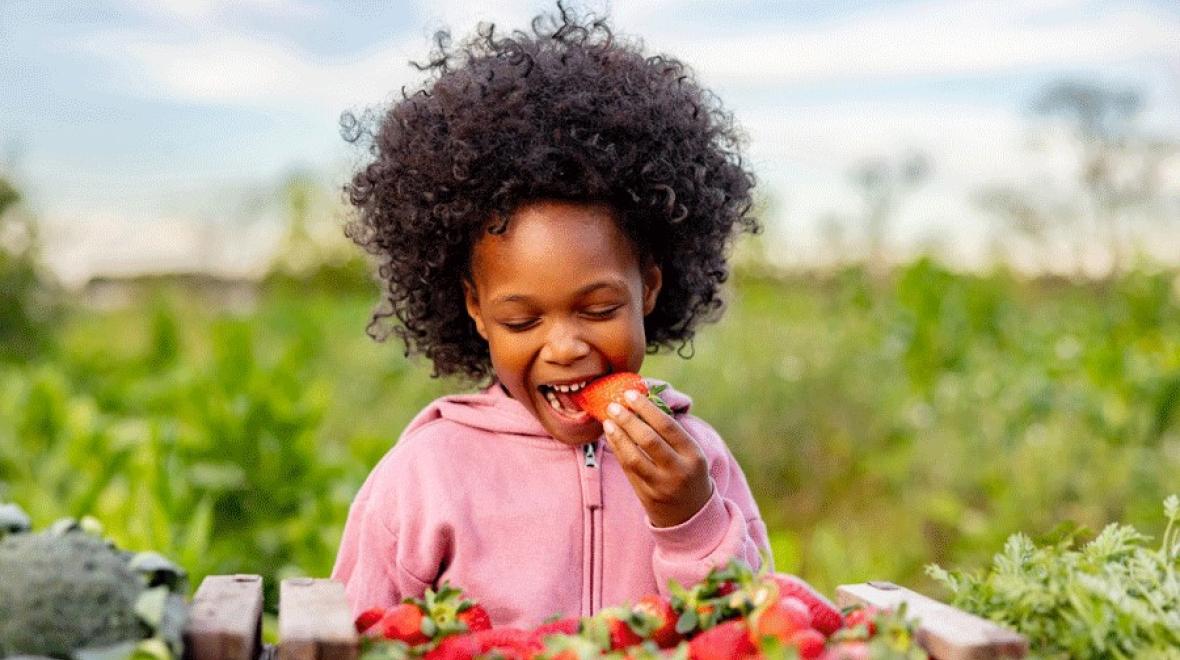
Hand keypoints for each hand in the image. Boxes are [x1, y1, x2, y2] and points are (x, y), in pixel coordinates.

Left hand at [601, 389, 712, 526]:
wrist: (691, 513)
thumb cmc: (689, 471)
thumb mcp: (691, 453)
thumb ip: (671, 432)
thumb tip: (642, 401)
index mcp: (694, 455)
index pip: (667, 426)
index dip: (646, 408)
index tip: (630, 394)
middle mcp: (678, 471)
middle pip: (648, 441)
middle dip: (628, 420)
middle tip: (613, 405)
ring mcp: (661, 485)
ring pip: (634, 457)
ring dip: (618, 436)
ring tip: (607, 420)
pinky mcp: (646, 495)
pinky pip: (628, 469)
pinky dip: (617, 450)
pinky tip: (611, 436)